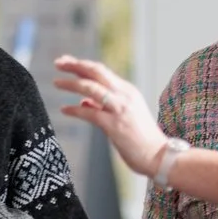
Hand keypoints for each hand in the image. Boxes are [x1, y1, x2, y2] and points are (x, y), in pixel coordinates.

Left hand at [51, 56, 167, 174]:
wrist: (161, 156)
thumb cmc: (143, 140)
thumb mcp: (124, 116)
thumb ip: (103, 107)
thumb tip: (84, 102)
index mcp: (128, 91)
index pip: (102, 71)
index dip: (82, 65)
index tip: (67, 62)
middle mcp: (124, 95)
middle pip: (96, 72)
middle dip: (75, 65)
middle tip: (58, 62)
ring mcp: (119, 109)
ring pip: (91, 88)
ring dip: (71, 84)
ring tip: (57, 83)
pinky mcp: (114, 125)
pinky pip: (89, 113)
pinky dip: (74, 111)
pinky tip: (64, 110)